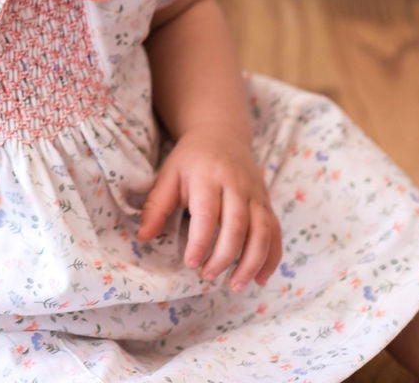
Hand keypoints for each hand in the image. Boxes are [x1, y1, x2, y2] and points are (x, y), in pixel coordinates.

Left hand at [138, 127, 281, 291]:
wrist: (221, 134)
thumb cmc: (190, 159)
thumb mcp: (169, 174)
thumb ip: (157, 206)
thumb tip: (143, 237)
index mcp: (208, 176)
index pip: (208, 214)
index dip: (201, 242)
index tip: (190, 263)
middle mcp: (236, 184)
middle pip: (238, 225)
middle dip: (224, 257)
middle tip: (207, 276)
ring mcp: (256, 193)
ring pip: (262, 232)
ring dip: (251, 263)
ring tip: (235, 285)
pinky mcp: (267, 202)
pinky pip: (276, 233)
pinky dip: (271, 258)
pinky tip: (260, 278)